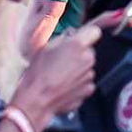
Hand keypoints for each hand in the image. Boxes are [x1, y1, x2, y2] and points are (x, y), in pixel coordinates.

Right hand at [11, 7, 131, 131]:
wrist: (36, 100)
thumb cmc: (37, 74)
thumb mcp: (43, 47)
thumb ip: (62, 38)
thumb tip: (70, 34)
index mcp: (77, 45)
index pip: (95, 32)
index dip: (87, 35)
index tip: (79, 39)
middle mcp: (87, 58)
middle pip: (89, 51)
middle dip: (80, 53)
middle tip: (63, 60)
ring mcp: (89, 75)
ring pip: (87, 67)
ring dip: (78, 69)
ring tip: (60, 75)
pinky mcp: (89, 89)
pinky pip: (86, 82)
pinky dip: (78, 83)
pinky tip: (65, 85)